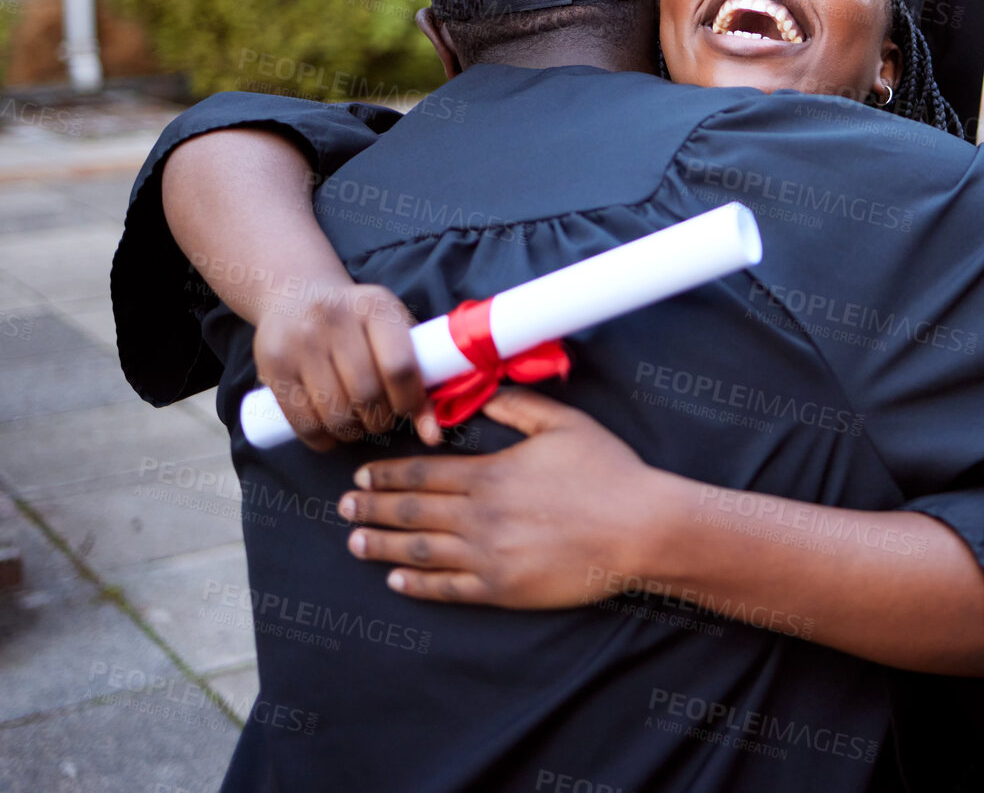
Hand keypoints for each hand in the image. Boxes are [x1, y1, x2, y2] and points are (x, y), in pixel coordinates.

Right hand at [252, 283, 440, 450]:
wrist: (296, 295)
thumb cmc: (358, 323)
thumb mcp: (392, 331)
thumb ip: (420, 377)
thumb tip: (433, 437)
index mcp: (375, 306)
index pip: (400, 366)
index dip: (409, 402)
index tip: (405, 410)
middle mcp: (335, 317)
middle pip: (367, 394)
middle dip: (379, 421)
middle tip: (379, 420)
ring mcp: (300, 340)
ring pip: (335, 413)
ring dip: (351, 432)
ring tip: (356, 426)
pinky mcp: (272, 363)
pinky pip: (301, 420)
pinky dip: (321, 439)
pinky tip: (329, 434)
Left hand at [338, 388, 678, 606]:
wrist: (640, 528)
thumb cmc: (608, 472)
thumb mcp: (563, 423)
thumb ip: (516, 407)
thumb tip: (481, 395)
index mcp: (491, 475)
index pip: (422, 474)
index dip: (387, 474)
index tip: (362, 474)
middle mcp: (481, 516)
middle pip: (412, 511)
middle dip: (372, 507)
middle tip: (343, 506)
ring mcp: (489, 557)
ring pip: (420, 550)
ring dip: (382, 545)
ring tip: (355, 541)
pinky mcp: (503, 589)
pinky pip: (448, 588)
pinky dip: (417, 584)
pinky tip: (396, 580)